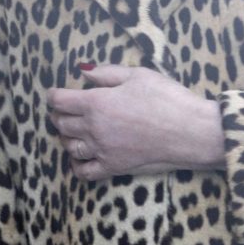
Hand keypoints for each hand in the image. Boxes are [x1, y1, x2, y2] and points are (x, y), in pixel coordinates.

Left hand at [47, 64, 224, 180]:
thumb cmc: (166, 97)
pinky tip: (80, 156)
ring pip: (70, 146)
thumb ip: (106, 73)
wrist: (189, 131)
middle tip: (62, 109)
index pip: (62, 100)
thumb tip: (83, 72)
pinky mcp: (114, 168)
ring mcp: (102, 151)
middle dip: (58, 114)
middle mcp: (94, 128)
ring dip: (66, 136)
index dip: (54, 95)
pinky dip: (76, 164)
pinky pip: (84, 171)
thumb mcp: (137, 75)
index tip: (54, 93)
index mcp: (97, 102)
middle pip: (62, 123)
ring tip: (70, 129)